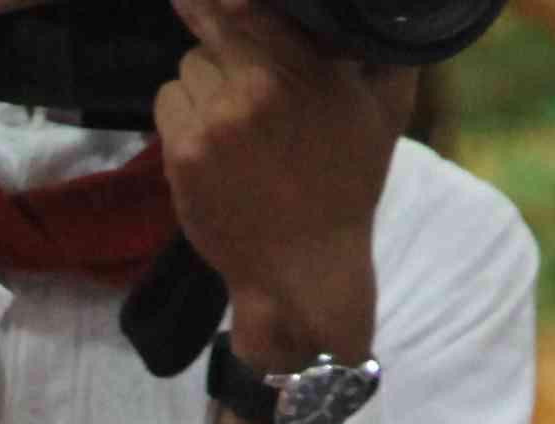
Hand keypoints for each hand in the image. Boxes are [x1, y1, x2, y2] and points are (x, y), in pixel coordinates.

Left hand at [153, 0, 402, 365]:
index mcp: (303, 69)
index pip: (244, 5)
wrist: (302, 266)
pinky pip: (168, 101)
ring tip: (233, 114)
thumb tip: (362, 7)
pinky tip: (211, 138)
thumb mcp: (386, 108)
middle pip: (212, 27)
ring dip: (204, 80)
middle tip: (231, 53)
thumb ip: (378, 46)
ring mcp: (213, 121)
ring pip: (188, 66)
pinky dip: (183, 112)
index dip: (225, 0)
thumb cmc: (347, 185)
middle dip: (222, 37)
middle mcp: (254, 88)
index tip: (222, 0)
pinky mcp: (181, 154)